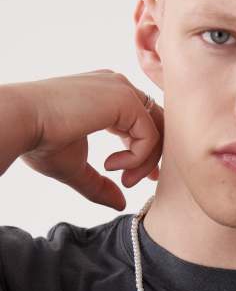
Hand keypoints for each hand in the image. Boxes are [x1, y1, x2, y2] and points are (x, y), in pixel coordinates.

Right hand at [19, 70, 163, 209]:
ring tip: (122, 179)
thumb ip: (100, 183)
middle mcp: (117, 86)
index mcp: (106, 95)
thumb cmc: (39, 140)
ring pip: (157, 131)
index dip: (146, 151)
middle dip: (152, 158)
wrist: (21, 123)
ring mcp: (122, 89)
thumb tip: (121, 203)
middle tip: (136, 182)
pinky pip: (150, 136)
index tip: (136, 177)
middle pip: (158, 124)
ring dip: (144, 163)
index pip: (144, 121)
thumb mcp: (76, 167)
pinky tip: (111, 166)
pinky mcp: (125, 99)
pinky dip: (137, 158)